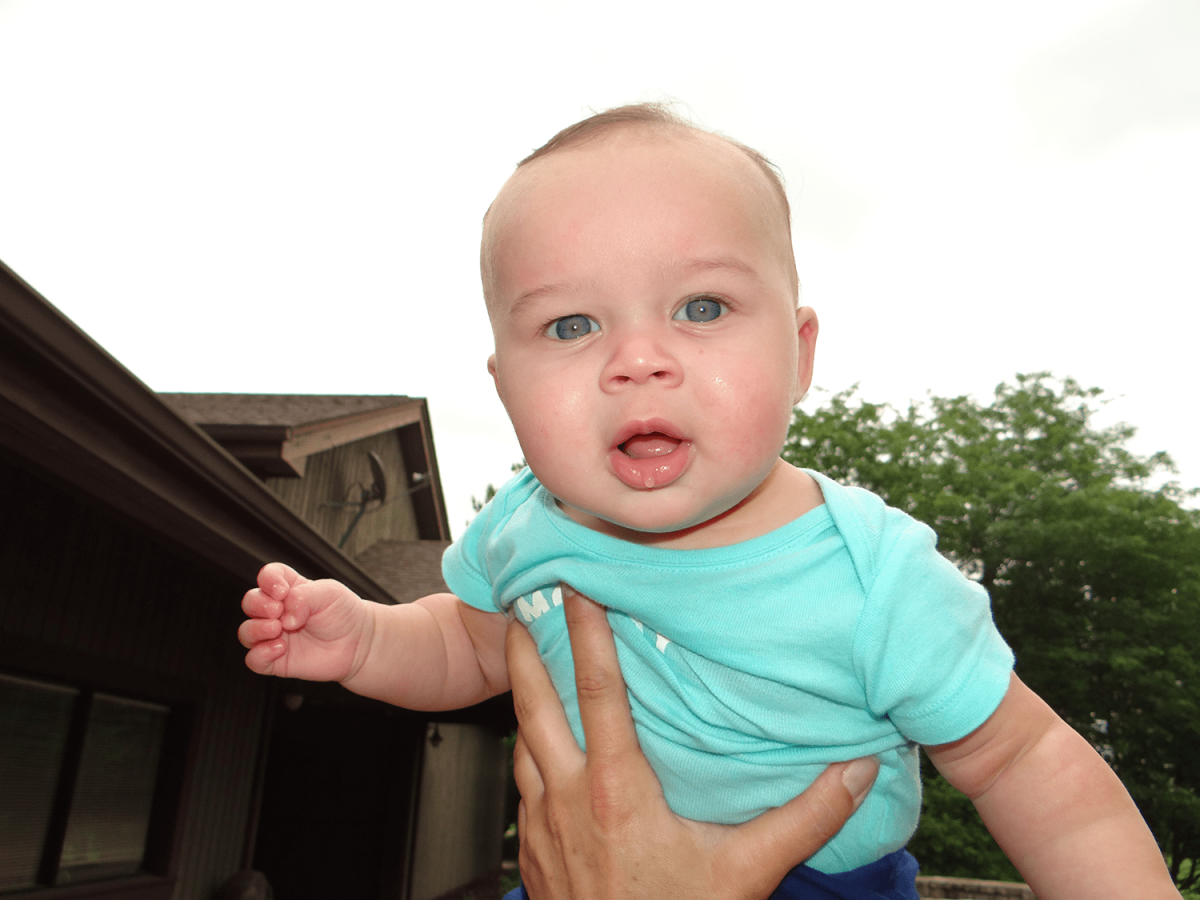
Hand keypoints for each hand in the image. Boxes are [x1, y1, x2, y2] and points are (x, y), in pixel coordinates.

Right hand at [238, 562, 374, 681]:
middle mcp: (277, 612)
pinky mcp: (276, 660)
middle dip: (259, 604)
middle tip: (279, 610)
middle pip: (250, 602)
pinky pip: (253, 660)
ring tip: (278, 628)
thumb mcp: (329, 593)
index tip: (282, 590)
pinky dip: (260, 654)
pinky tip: (280, 648)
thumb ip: (303, 597)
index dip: (268, 580)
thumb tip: (284, 617)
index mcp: (289, 589)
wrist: (359, 643)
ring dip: (256, 629)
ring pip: (246, 632)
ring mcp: (275, 636)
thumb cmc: (344, 614)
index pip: (267, 576)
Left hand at [506, 587, 877, 899]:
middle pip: (535, 703)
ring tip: (523, 659)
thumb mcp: (749, 871)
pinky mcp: (533, 852)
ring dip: (520, 696)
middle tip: (517, 604)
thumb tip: (856, 770)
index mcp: (616, 790)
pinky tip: (537, 744)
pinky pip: (523, 783)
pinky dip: (526, 749)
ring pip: (521, 741)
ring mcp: (543, 825)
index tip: (576, 587)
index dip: (585, 632)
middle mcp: (568, 798)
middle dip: (525, 649)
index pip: (597, 690)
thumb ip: (806, 817)